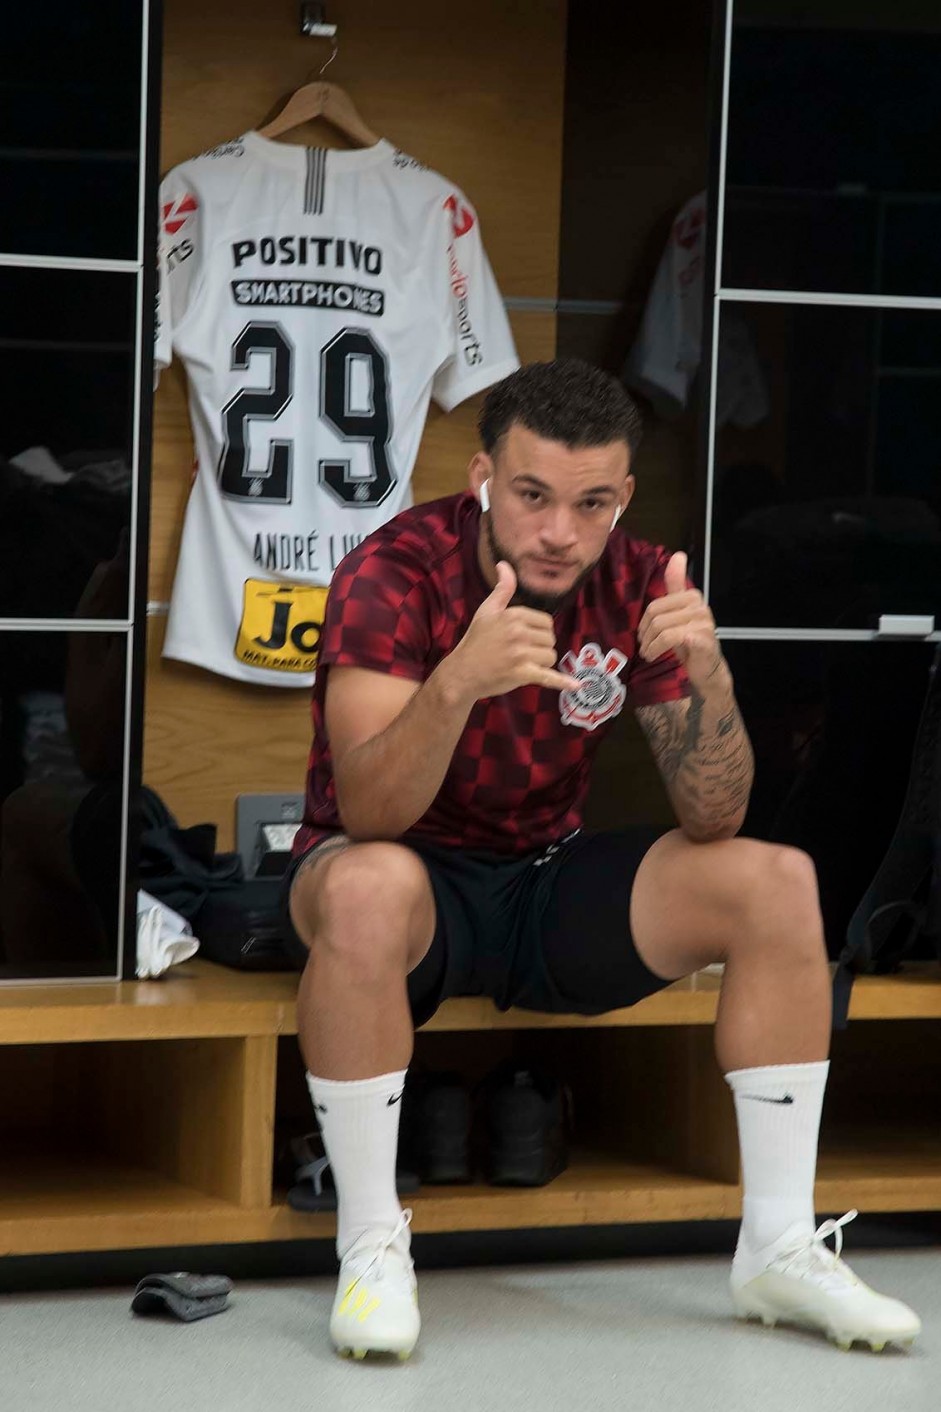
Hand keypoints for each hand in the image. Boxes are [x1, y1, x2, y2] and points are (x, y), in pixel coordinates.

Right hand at [446, 562, 580, 700]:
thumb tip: (504, 564)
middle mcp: (519, 632)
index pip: (546, 622)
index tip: (522, 638)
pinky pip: (548, 677)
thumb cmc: (476, 641)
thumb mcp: (487, 610)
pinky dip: (562, 682)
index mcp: (514, 615)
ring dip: (541, 663)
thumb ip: (502, 588)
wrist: (462, 672)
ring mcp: (521, 654)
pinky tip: (576, 686)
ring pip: (551, 656)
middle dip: (540, 647)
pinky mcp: (522, 674)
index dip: (538, 632)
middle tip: (520, 653)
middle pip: (550, 639)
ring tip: (522, 665)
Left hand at [637, 552, 726, 687]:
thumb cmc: (688, 642)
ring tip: (648, 652)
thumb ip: (676, 586)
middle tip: (644, 645)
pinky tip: (655, 654)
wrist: (706, 668)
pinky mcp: (701, 637)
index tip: (644, 631)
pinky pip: (670, 637)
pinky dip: (657, 648)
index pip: (658, 601)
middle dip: (645, 633)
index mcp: (691, 596)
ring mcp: (702, 621)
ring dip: (649, 643)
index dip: (646, 618)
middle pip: (656, 613)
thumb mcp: (678, 613)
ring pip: (661, 626)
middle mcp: (699, 605)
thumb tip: (679, 554)